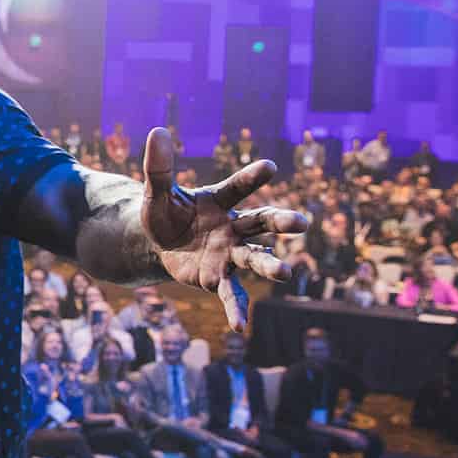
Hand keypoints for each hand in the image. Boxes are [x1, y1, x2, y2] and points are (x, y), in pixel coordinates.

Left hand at [142, 128, 308, 332]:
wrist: (158, 244)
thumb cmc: (165, 214)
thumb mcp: (157, 192)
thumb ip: (159, 167)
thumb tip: (157, 130)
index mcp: (219, 201)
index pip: (238, 187)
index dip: (253, 177)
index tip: (270, 166)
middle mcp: (233, 227)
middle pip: (261, 222)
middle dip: (280, 222)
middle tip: (301, 223)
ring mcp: (229, 254)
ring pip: (255, 258)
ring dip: (271, 265)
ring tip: (286, 273)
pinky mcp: (218, 277)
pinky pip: (230, 294)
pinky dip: (236, 310)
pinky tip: (239, 328)